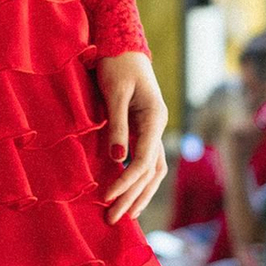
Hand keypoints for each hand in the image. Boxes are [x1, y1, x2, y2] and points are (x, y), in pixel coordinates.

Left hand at [97, 49, 167, 226]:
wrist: (123, 45)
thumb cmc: (116, 64)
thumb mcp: (114, 93)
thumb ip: (117, 126)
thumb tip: (117, 159)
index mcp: (154, 119)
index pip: (143, 161)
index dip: (126, 182)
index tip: (108, 198)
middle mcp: (157, 127)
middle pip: (151, 172)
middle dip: (133, 197)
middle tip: (113, 219)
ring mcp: (152, 129)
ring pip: (153, 170)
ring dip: (139, 194)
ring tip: (125, 216)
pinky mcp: (143, 129)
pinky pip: (145, 161)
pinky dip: (137, 180)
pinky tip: (127, 194)